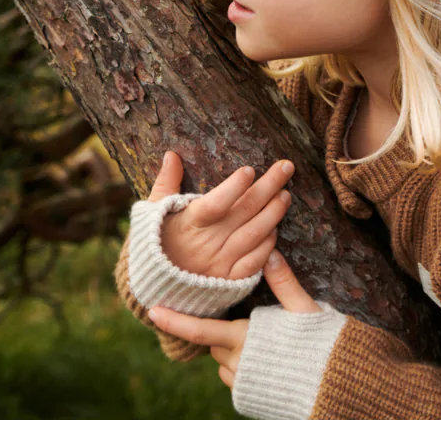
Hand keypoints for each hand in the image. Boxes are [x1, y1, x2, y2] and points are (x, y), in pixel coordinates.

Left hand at [147, 247, 320, 390]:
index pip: (201, 331)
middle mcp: (237, 363)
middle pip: (214, 342)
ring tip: (261, 341)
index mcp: (245, 339)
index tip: (153, 312)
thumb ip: (284, 282)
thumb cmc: (320, 345)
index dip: (175, 321)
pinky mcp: (247, 396)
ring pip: (222, 360)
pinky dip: (239, 365)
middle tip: (247, 320)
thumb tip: (270, 253)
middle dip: (223, 330)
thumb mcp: (304, 309)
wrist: (333, 385)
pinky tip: (263, 359)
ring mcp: (241, 382)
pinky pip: (233, 376)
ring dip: (231, 349)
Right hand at [149, 150, 295, 279]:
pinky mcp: (230, 280)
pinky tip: (276, 228)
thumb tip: (171, 154)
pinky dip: (268, 245)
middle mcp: (207, 244)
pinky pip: (255, 262)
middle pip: (243, 213)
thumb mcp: (153, 213)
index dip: (232, 188)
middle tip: (286, 168)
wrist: (155, 287)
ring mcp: (220, 263)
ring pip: (253, 235)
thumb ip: (166, 183)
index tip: (250, 170)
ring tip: (286, 195)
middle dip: (268, 187)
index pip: (214, 205)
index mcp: (188, 224)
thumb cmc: (157, 242)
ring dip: (273, 214)